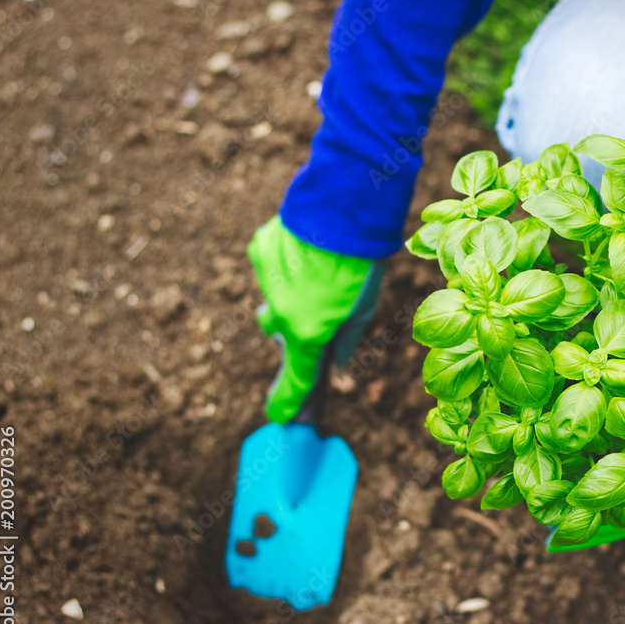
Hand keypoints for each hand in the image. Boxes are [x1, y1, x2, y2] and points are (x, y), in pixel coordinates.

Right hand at [247, 216, 381, 423]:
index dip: (287, 400)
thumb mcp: (365, 308)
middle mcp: (280, 313)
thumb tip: (339, 363)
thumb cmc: (363, 262)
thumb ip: (347, 340)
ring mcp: (265, 282)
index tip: (278, 415)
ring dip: (290, 292)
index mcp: (308, 332)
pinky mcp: (260, 251)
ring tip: (319, 268)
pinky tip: (306, 248)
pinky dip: (283, 265)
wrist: (346, 208)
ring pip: (273, 297)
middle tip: (321, 304)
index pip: (296, 377)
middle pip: (279, 331)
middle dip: (295, 324)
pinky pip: (269, 268)